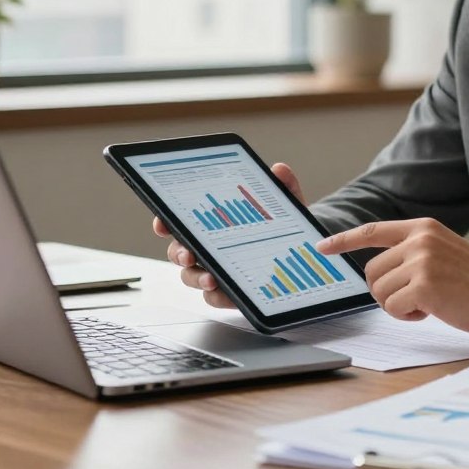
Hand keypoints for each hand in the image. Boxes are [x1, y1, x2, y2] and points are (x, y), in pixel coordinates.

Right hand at [153, 162, 305, 308]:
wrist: (305, 260)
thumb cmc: (286, 231)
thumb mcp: (287, 206)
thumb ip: (283, 188)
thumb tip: (279, 169)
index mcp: (216, 223)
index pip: (182, 220)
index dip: (166, 221)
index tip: (163, 222)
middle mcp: (210, 248)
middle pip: (179, 251)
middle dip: (179, 252)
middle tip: (189, 254)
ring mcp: (217, 271)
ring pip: (192, 276)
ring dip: (197, 278)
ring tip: (211, 279)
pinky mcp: (230, 292)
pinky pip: (215, 298)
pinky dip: (220, 296)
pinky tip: (229, 293)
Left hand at [317, 218, 468, 334]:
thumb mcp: (443, 251)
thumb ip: (413, 253)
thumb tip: (380, 272)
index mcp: (423, 228)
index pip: (373, 231)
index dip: (344, 240)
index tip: (322, 247)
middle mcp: (419, 239)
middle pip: (371, 271)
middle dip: (385, 292)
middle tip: (415, 299)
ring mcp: (421, 261)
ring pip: (380, 292)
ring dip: (399, 306)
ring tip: (429, 303)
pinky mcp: (424, 285)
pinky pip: (393, 308)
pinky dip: (407, 316)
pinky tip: (432, 311)